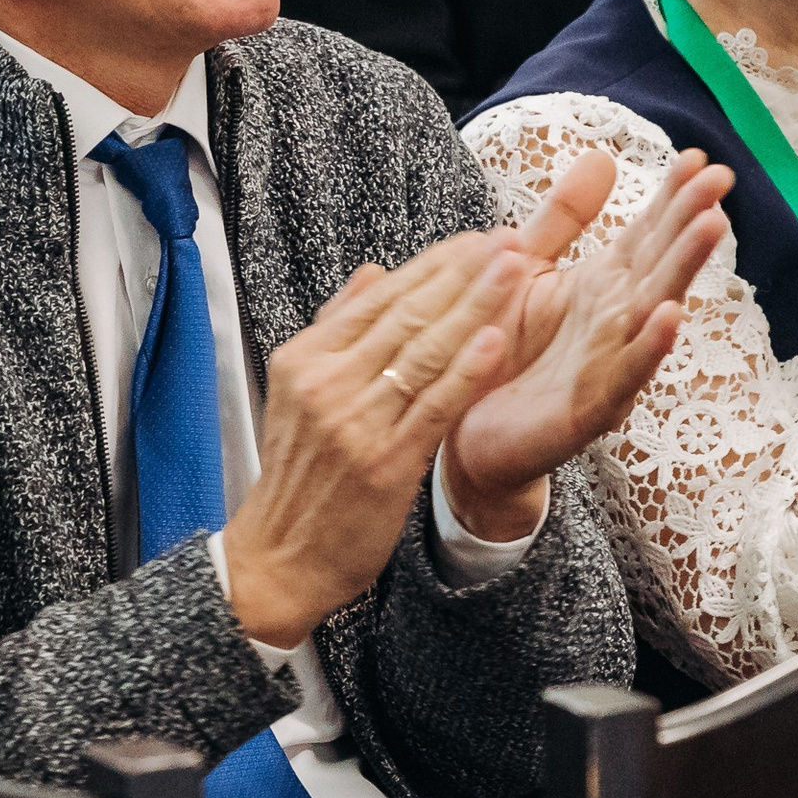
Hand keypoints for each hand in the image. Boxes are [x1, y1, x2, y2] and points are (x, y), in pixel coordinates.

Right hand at [220, 234, 529, 645]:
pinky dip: (467, 371)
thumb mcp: (299, 393)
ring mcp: (354, 422)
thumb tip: (372, 273)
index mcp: (306, 360)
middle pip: (406, 314)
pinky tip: (497, 339)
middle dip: (464, 272)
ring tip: (517, 269)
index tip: (477, 239)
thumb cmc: (301, 478)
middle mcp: (326, 383)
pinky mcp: (384, 463)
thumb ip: (337, 331)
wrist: (281, 558)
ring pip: (426, 351)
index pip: (378, 297)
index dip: (434, 264)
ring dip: (477, 306)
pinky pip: (433, 406)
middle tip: (510, 239)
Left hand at [443, 146, 732, 533]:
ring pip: (654, 314)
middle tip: (721, 179)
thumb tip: (603, 157)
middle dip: (691, 221)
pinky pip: (623, 376)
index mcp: (603, 289)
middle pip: (660, 265)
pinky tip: (671, 316)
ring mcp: (608, 368)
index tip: (702, 158)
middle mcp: (616, 325)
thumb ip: (565, 218)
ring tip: (713, 226)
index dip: (674, 197)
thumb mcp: (528, 270)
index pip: (648, 234)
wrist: (464, 436)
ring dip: (684, 271)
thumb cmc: (502, 351)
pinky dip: (648, 348)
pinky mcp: (587, 411)